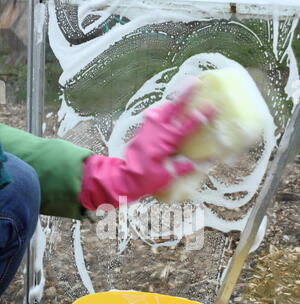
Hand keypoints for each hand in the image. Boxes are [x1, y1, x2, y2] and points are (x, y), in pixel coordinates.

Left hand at [79, 83, 216, 209]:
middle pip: (173, 108)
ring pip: (162, 109)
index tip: (213, 106)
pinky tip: (166, 111)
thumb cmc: (147, 178)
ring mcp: (148, 128)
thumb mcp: (168, 175)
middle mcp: (157, 130)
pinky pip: (155, 116)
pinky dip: (162, 111)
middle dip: (184, 93)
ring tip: (182, 91)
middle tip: (194, 80)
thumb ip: (186, 166)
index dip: (201, 116)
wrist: (124, 177)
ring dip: (173, 102)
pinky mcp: (142, 130)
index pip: (187, 126)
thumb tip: (206, 162)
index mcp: (166, 141)